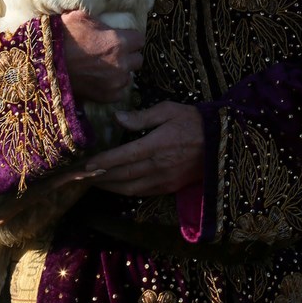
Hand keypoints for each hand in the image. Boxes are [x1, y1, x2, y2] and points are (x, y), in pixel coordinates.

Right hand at [60, 11, 144, 106]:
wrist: (45, 63)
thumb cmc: (63, 37)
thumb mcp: (82, 16)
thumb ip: (101, 19)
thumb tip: (104, 14)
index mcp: (119, 42)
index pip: (140, 39)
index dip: (131, 38)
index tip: (123, 38)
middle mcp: (122, 63)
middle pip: (138, 59)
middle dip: (129, 56)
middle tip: (115, 53)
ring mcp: (115, 82)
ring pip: (129, 76)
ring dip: (121, 72)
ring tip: (107, 68)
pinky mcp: (106, 96)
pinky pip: (119, 92)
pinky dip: (113, 86)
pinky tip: (102, 80)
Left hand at [85, 102, 203, 195]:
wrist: (222, 142)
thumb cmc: (193, 121)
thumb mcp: (169, 109)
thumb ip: (141, 117)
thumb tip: (117, 118)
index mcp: (155, 145)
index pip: (121, 157)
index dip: (100, 163)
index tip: (83, 165)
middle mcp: (157, 166)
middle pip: (121, 176)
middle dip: (98, 177)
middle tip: (79, 177)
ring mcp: (164, 180)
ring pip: (129, 188)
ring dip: (109, 187)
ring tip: (93, 182)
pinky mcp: (170, 187)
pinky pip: (142, 193)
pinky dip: (125, 192)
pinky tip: (117, 187)